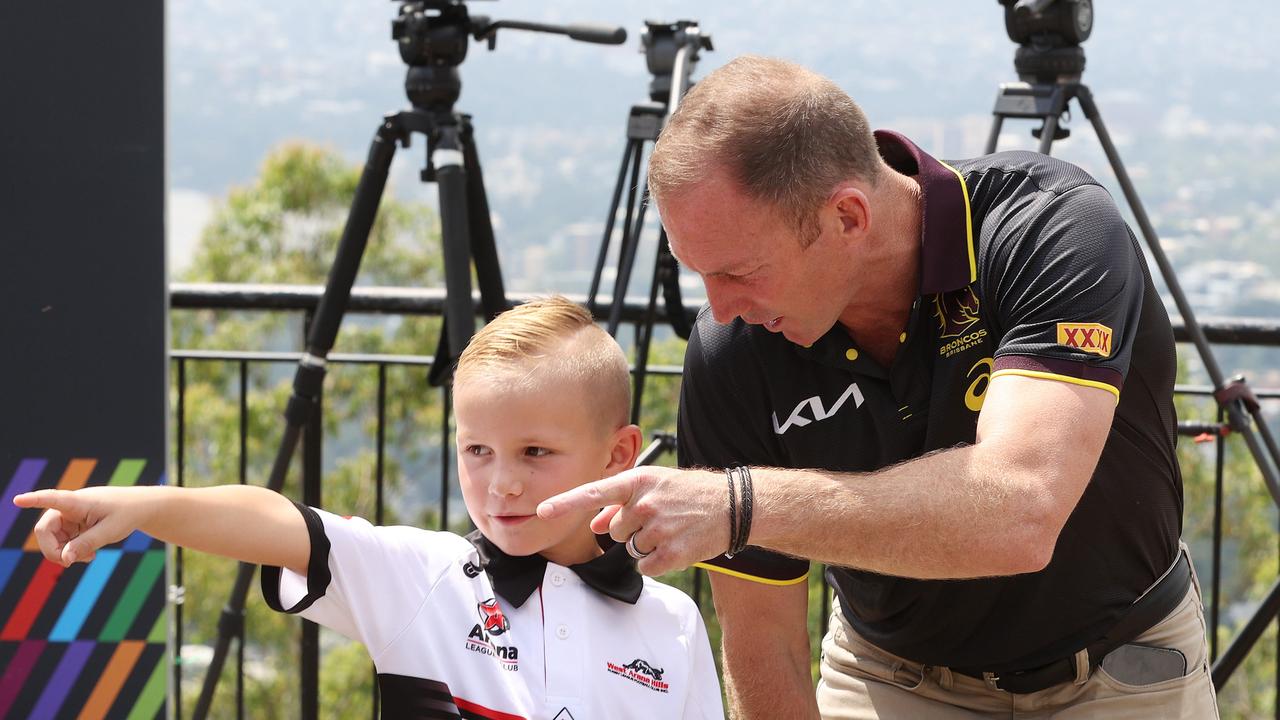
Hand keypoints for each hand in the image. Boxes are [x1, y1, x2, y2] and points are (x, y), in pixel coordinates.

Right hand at [11, 487, 144, 565]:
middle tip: (69, 563)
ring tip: (88, 557)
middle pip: (45, 530)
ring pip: (52, 538)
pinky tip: (87, 555)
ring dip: (64, 552)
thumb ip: (86, 544)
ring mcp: (69, 515)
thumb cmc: (127, 514)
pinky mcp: (73, 523)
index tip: (18, 499)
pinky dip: (71, 551)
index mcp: (78, 501)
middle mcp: (69, 506)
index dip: (34, 500)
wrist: (140, 507)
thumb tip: (64, 559)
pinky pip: (62, 541)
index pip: (53, 499)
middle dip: (53, 550)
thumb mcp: (110, 531)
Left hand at [537, 466, 729, 575]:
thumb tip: (594, 523)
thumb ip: (620, 504)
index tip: (540, 510)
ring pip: (630, 549)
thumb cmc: (688, 493)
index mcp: (638, 482)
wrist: (733, 505)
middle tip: (658, 519)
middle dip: (630, 529)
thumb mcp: (655, 486)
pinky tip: (677, 544)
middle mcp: (645, 504)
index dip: (565, 503)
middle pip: (614, 531)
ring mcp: (659, 529)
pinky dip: (658, 561)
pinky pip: (646, 566)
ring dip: (646, 545)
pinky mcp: (672, 553)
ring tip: (671, 529)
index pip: (594, 493)